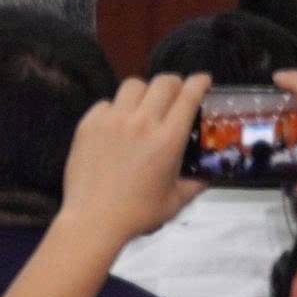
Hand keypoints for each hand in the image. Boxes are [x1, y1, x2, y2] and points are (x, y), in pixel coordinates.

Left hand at [54, 75, 208, 250]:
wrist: (94, 217)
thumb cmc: (139, 212)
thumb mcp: (176, 200)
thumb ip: (195, 183)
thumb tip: (208, 175)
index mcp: (168, 138)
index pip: (187, 97)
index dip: (198, 83)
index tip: (203, 78)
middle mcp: (141, 122)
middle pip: (162, 83)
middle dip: (174, 82)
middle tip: (176, 92)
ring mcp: (112, 120)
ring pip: (132, 86)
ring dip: (144, 91)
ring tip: (145, 104)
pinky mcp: (88, 123)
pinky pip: (106, 103)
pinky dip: (116, 107)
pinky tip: (117, 122)